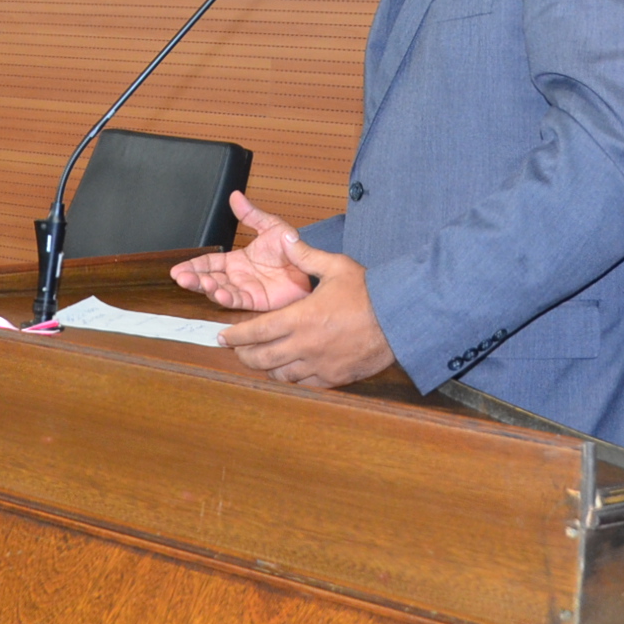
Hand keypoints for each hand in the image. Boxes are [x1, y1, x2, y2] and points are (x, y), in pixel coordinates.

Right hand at [169, 192, 315, 310]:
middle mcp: (237, 277)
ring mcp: (245, 290)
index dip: (193, 267)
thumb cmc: (292, 249)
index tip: (177, 270)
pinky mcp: (257, 302)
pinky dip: (227, 298)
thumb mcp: (270, 227)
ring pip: (220, 291)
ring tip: (201, 283)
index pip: (208, 263)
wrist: (311, 266)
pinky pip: (239, 301)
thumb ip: (251, 215)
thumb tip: (235, 196)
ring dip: (208, 288)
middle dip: (194, 280)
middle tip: (182, 278)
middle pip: (208, 279)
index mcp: (236, 261)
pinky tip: (219, 293)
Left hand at [218, 235, 394, 388]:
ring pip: (281, 375)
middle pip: (262, 359)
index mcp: (300, 317)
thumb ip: (305, 256)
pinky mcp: (334, 377)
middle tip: (237, 351)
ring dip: (267, 368)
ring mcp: (319, 364)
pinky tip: (291, 370)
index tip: (223, 337)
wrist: (399, 318)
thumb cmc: (369, 292)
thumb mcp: (336, 266)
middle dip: (244, 356)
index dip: (235, 337)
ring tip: (262, 360)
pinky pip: (304, 383)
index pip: (256, 332)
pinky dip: (293, 378)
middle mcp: (305, 345)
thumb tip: (285, 239)